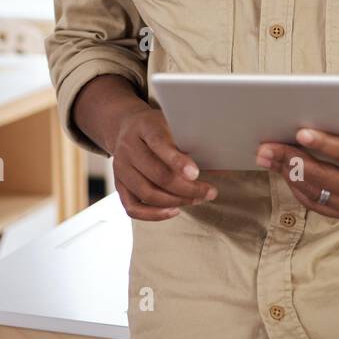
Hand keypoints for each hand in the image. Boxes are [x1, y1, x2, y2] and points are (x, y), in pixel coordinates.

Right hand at [110, 107, 216, 221]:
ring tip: (197, 199)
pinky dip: (154, 214)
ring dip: (176, 201)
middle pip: (157, 175)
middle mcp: (128, 148)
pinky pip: (133, 208)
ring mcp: (121, 168)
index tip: (196, 173)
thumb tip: (220, 166)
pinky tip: (174, 210)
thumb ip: (188, 141)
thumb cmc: (157, 127)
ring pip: (147, 193)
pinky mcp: (119, 185)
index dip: (178, 161)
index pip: (159, 144)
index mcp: (144, 127)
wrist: (126, 127)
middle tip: (209, 192)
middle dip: (187, 188)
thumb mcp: (171, 123)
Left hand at [255, 110, 338, 219]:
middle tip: (266, 146)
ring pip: (313, 191)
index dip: (324, 144)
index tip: (300, 132)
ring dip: (287, 172)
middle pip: (323, 176)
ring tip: (266, 155)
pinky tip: (280, 168)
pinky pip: (313, 201)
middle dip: (292, 159)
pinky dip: (294, 185)